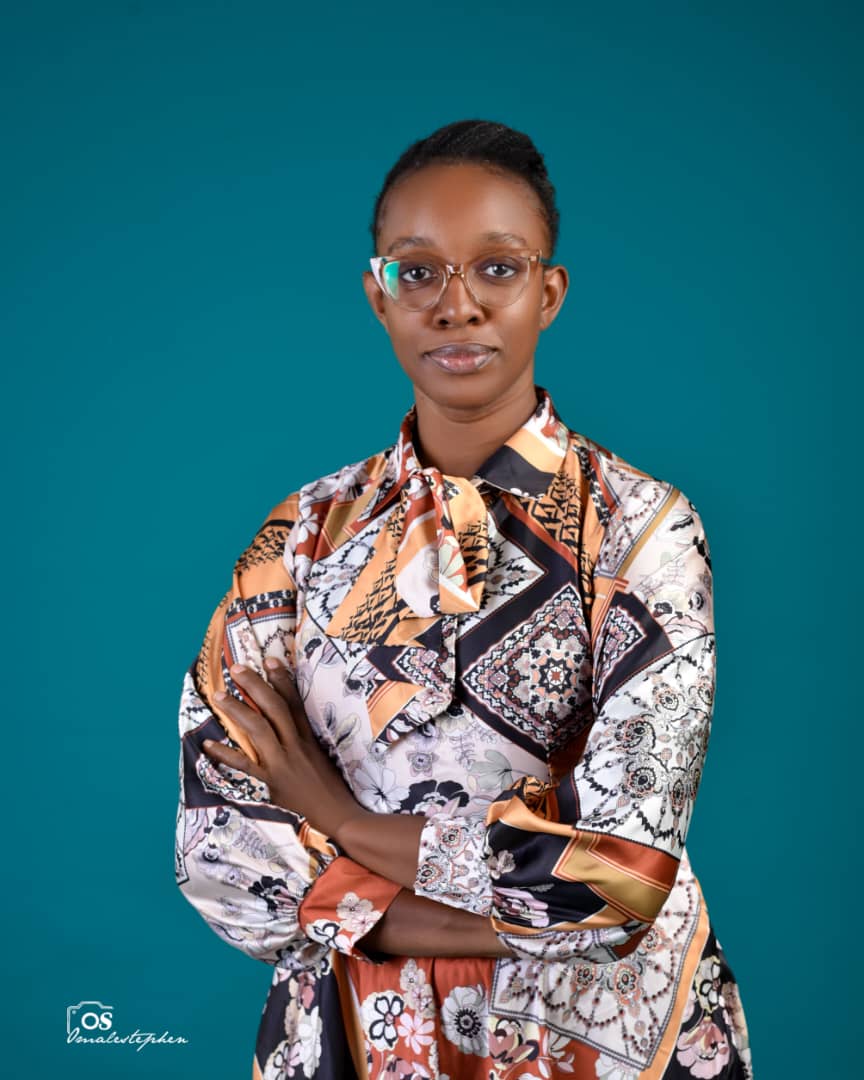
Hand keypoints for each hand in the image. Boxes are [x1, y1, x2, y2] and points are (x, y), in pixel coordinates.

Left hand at [201, 658, 360, 838]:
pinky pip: (245, 766)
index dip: (282, 679)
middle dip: (255, 686)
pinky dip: (225, 755)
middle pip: (274, 709)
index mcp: (309, 739)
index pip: (295, 702)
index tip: (270, 659)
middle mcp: (296, 746)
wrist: (341, 818)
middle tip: (236, 669)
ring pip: (258, 730)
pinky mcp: (272, 785)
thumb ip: (307, 742)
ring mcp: (283, 764)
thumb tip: (291, 727)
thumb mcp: (324, 758)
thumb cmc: (332, 790)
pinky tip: (208, 744)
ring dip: (237, 711)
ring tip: (219, 696)